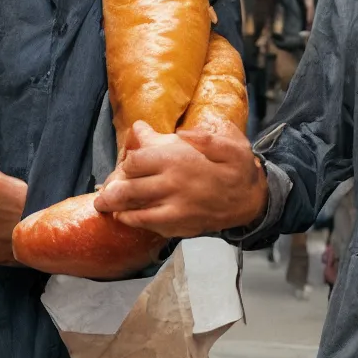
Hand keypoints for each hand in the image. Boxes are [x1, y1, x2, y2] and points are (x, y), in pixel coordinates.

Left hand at [92, 121, 268, 237]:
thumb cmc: (239, 170)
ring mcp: (173, 208)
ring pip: (132, 208)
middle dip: (112, 186)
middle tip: (105, 188)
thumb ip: (204, 136)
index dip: (129, 159)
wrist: (252, 203)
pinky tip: (126, 216)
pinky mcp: (177, 225)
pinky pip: (146, 224)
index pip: (137, 159)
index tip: (130, 161)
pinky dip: (132, 220)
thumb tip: (180, 132)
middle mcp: (172, 184)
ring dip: (115, 206)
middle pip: (128, 185)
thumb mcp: (230, 144)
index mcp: (181, 160)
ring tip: (105, 203)